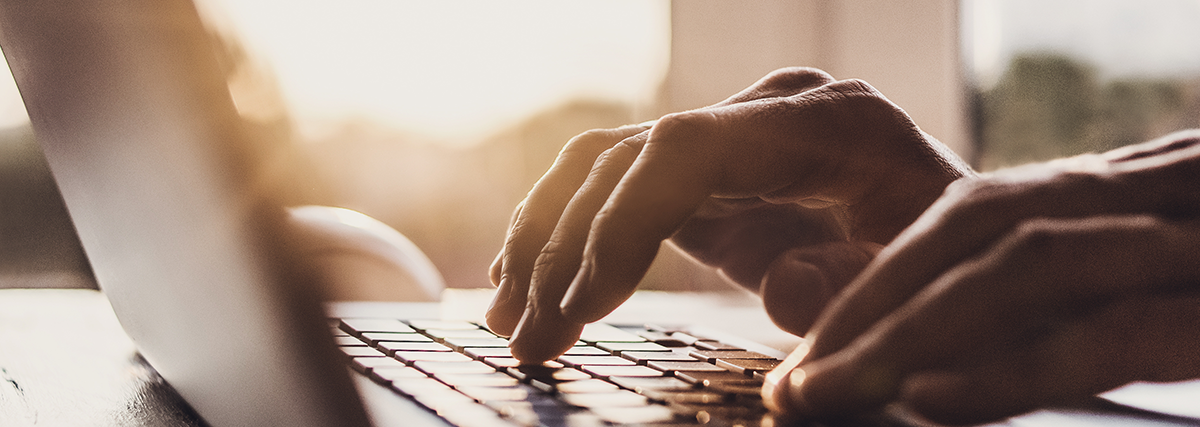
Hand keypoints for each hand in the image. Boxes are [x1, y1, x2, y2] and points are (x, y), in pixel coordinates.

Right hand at [484, 67, 970, 362]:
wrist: (966, 239)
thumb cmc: (947, 264)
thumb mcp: (918, 284)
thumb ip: (854, 284)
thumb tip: (781, 289)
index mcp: (823, 123)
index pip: (684, 150)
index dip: (620, 225)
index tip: (583, 307)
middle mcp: (766, 111)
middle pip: (628, 157)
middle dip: (565, 251)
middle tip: (529, 342)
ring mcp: (732, 135)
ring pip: (604, 164)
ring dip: (545, 241)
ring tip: (508, 319)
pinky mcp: (710, 170)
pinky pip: (616, 184)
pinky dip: (565, 231)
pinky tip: (525, 279)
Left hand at [764, 130, 1199, 424]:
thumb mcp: (1150, 285)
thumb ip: (1056, 309)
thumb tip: (935, 363)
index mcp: (1126, 190)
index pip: (975, 215)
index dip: (880, 279)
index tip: (811, 353)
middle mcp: (1152, 193)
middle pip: (977, 227)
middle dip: (868, 306)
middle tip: (792, 385)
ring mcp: (1194, 238)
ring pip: (1023, 262)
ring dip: (907, 332)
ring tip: (826, 392)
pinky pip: (1112, 330)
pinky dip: (1011, 366)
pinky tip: (929, 397)